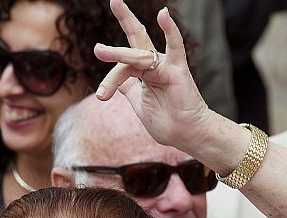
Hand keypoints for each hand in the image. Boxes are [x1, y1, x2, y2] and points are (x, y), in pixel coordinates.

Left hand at [94, 1, 211, 149]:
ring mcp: (165, 65)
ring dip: (118, 54)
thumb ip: (129, 89)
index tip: (101, 96)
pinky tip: (163, 14)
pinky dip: (170, 30)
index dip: (110, 79)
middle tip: (110, 7)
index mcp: (144, 74)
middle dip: (122, 24)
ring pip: (138, 54)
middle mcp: (154, 65)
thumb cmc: (166, 122)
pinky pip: (175, 46)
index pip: (123, 67)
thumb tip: (117, 81)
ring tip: (100, 51)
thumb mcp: (139, 105)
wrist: (186, 135)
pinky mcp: (177, 69)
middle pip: (134, 43)